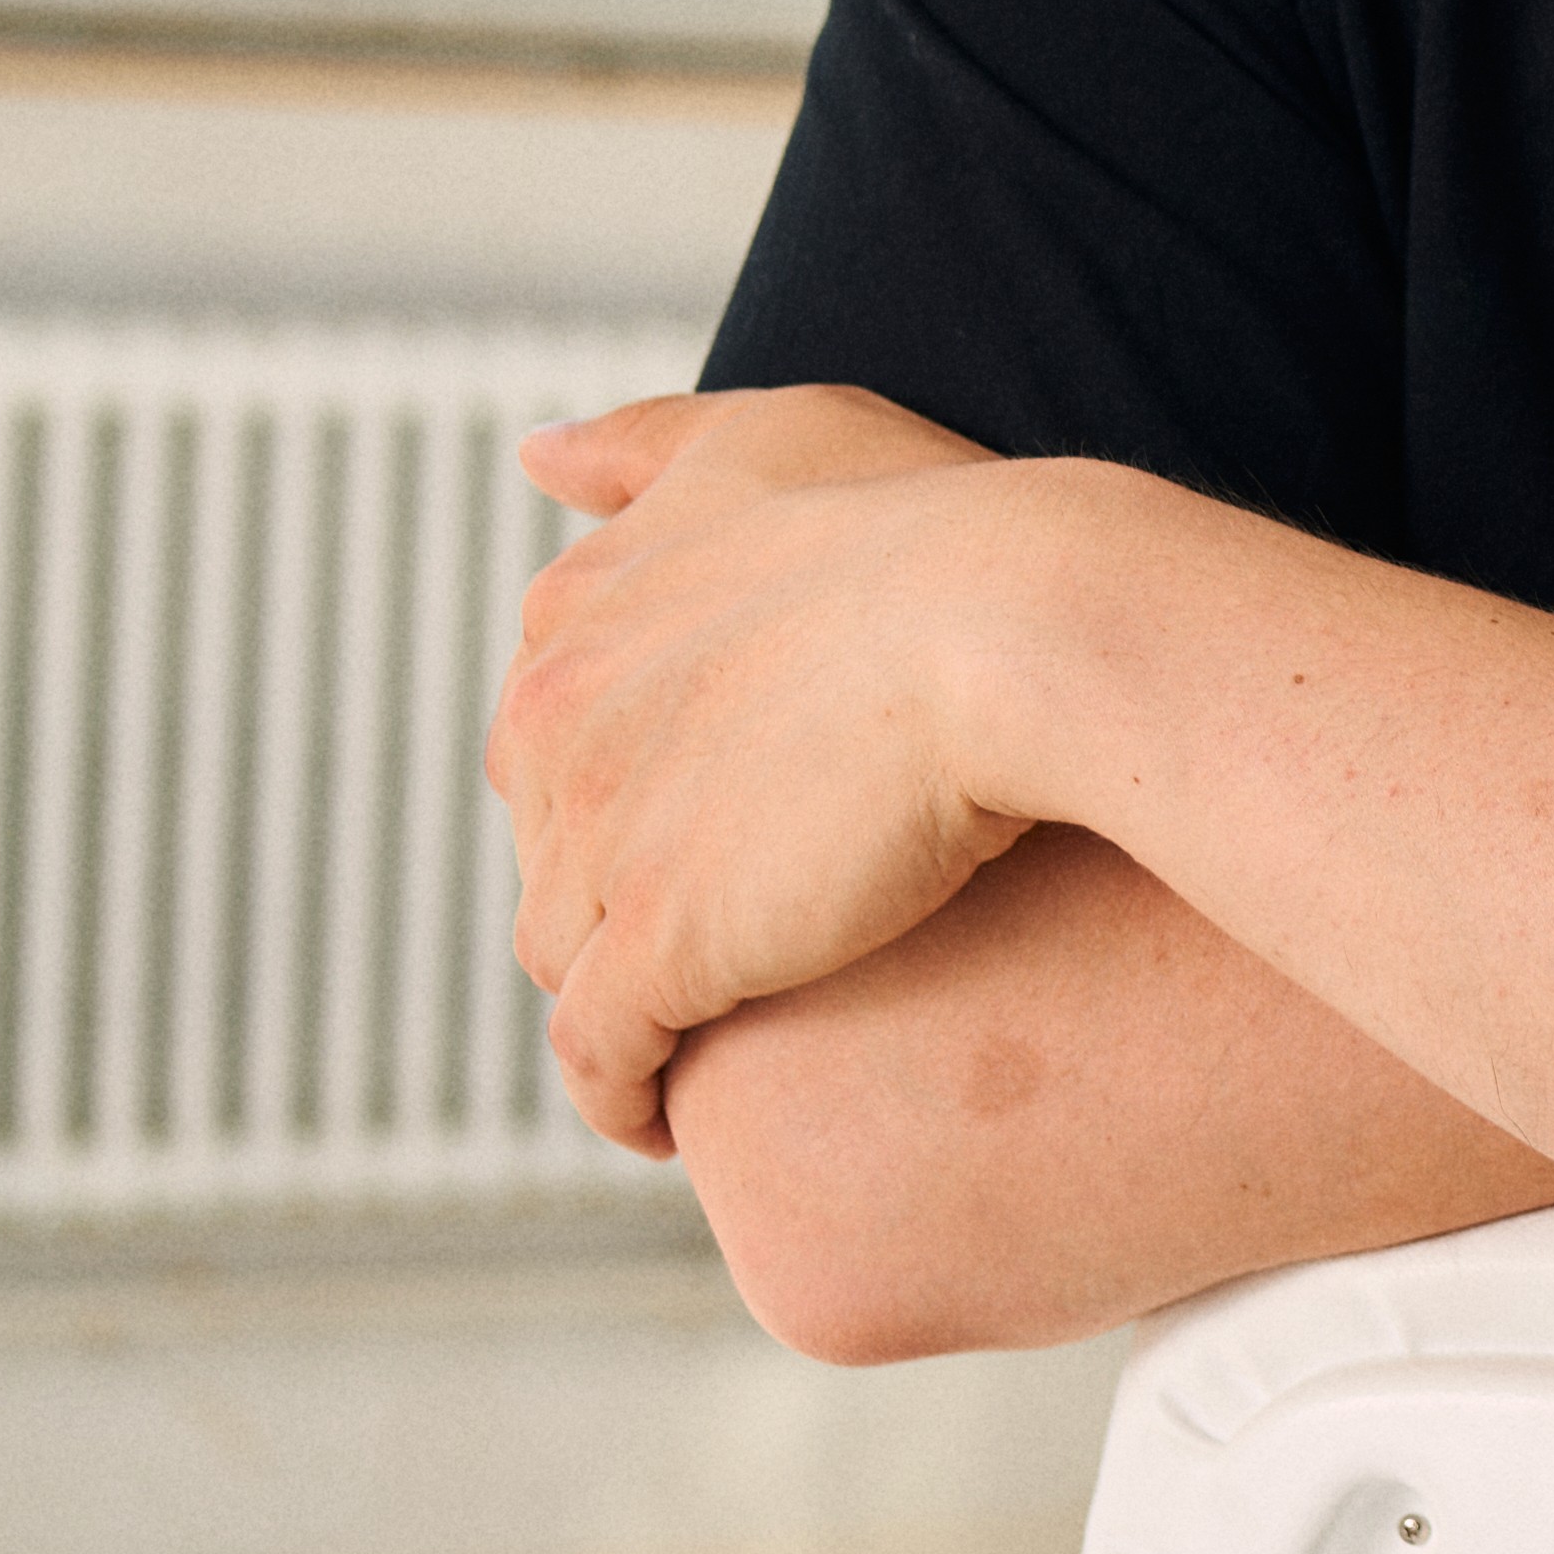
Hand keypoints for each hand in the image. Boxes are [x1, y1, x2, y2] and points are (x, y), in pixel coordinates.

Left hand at [491, 384, 1036, 1160]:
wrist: (1020, 621)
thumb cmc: (932, 521)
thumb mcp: (769, 434)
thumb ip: (648, 445)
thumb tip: (533, 455)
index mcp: (578, 612)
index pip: (548, 734)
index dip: (620, 788)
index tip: (695, 827)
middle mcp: (558, 719)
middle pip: (547, 846)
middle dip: (607, 892)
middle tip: (718, 931)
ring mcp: (600, 836)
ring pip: (561, 952)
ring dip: (612, 997)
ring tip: (698, 1032)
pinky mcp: (661, 945)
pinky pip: (598, 1053)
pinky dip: (620, 1094)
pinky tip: (663, 1118)